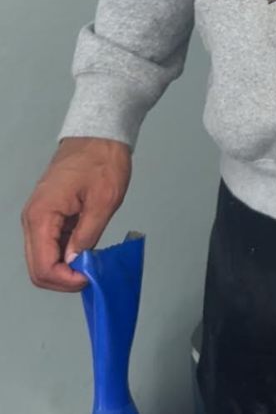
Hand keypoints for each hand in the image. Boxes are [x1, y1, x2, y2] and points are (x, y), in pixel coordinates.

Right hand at [22, 138, 132, 292]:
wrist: (99, 133)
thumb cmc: (102, 159)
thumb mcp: (103, 200)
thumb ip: (87, 236)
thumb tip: (76, 263)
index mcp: (42, 215)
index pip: (44, 266)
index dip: (66, 280)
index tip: (90, 277)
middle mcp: (33, 218)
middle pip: (38, 268)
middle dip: (64, 278)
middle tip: (91, 275)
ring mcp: (39, 216)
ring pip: (44, 258)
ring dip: (65, 268)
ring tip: (92, 263)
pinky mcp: (48, 214)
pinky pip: (51, 244)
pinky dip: (66, 254)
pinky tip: (86, 251)